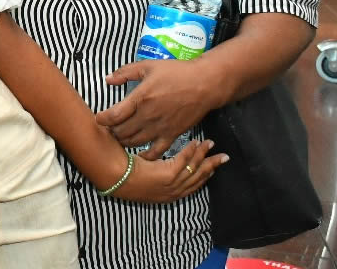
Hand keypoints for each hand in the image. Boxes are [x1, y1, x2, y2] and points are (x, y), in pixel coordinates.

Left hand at [96, 60, 222, 159]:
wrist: (205, 84)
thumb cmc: (177, 73)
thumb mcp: (148, 66)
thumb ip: (125, 72)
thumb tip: (107, 80)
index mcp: (140, 98)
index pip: (113, 116)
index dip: (102, 119)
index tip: (99, 118)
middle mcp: (148, 116)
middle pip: (121, 132)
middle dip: (111, 131)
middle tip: (108, 128)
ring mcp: (160, 128)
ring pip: (135, 142)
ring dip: (124, 141)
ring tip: (120, 137)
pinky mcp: (172, 135)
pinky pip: (156, 152)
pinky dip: (145, 156)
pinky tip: (139, 154)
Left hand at [111, 140, 226, 203]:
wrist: (113, 178)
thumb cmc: (123, 176)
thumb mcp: (144, 178)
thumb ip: (155, 172)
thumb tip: (157, 164)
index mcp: (168, 195)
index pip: (192, 186)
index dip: (204, 175)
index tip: (212, 167)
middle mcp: (172, 192)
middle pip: (198, 179)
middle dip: (211, 166)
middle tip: (223, 157)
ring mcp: (170, 185)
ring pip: (193, 168)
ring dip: (204, 155)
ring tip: (211, 144)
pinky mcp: (166, 175)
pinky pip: (184, 161)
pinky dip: (192, 151)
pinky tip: (196, 142)